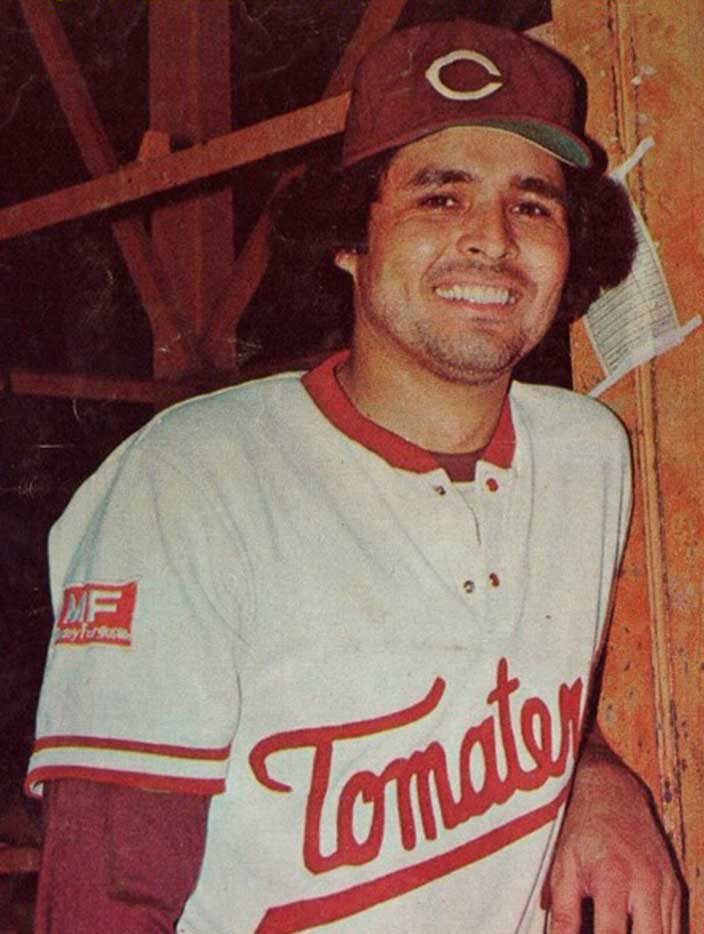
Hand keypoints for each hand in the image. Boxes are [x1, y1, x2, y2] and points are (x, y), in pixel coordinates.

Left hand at [544, 740, 682, 933]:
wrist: (613, 791)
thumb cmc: (583, 828)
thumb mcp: (563, 866)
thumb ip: (564, 913)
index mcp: (613, 877)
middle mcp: (646, 884)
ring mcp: (666, 887)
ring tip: (617, 930)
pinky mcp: (676, 888)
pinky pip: (675, 928)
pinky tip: (635, 929)